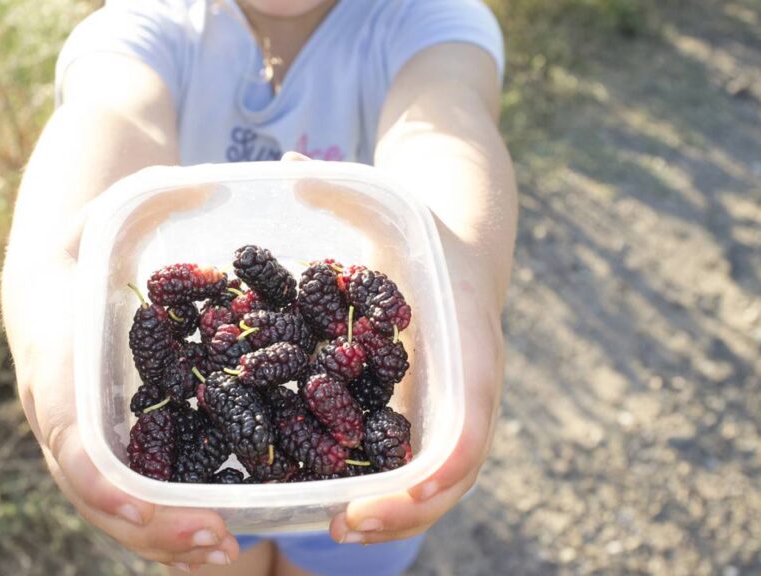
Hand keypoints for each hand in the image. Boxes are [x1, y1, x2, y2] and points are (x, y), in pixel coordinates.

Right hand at [4, 219, 239, 571]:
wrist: (48, 277)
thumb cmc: (83, 241)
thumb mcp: (109, 211)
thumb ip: (151, 200)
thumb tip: (213, 185)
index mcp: (52, 354)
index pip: (65, 431)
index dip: (102, 477)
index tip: (150, 506)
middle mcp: (59, 409)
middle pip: (92, 488)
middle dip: (148, 523)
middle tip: (218, 541)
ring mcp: (78, 434)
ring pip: (109, 505)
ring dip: (161, 537)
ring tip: (226, 547)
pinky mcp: (106, 443)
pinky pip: (127, 493)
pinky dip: (162, 521)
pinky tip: (215, 534)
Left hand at [329, 223, 505, 543]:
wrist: (461, 252)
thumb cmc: (420, 231)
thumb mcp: (388, 207)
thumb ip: (344, 192)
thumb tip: (289, 166)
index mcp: (469, 338)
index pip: (470, 418)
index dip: (440, 464)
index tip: (394, 493)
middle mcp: (471, 385)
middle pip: (456, 468)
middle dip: (406, 508)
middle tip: (344, 526)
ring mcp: (456, 407)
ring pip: (440, 480)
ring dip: (395, 516)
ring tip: (334, 528)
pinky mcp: (434, 417)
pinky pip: (421, 469)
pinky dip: (389, 498)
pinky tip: (338, 510)